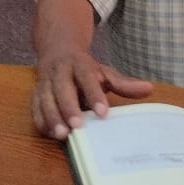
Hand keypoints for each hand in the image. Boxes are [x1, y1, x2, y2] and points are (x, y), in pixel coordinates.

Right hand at [32, 50, 152, 139]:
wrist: (57, 50)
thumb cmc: (84, 68)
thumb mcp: (103, 72)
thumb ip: (123, 83)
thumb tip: (148, 89)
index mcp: (78, 63)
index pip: (86, 77)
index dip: (94, 94)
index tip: (103, 112)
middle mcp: (59, 71)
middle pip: (61, 88)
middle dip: (68, 107)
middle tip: (78, 126)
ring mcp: (45, 82)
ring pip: (45, 98)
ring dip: (52, 116)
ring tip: (62, 134)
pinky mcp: (36, 93)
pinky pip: (35, 107)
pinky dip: (41, 121)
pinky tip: (50, 133)